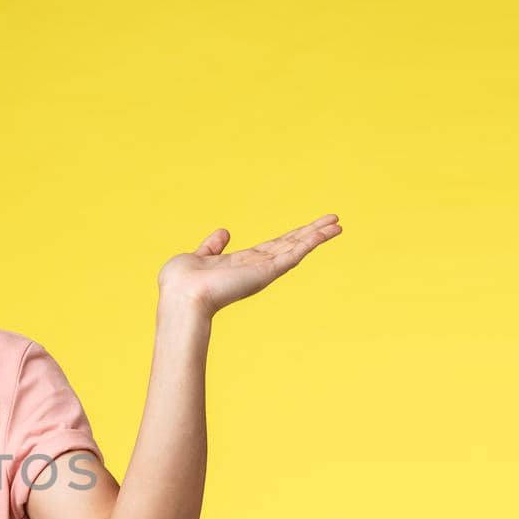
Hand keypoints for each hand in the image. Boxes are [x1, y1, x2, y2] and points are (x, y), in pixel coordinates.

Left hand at [158, 213, 342, 318]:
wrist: (181, 296)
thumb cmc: (181, 283)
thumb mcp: (197, 257)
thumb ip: (212, 247)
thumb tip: (224, 232)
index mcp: (241, 263)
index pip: (272, 246)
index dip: (290, 236)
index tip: (308, 228)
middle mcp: (255, 267)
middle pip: (290, 245)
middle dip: (311, 233)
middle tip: (334, 221)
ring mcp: (263, 270)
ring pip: (296, 248)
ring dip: (318, 235)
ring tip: (338, 223)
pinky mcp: (266, 271)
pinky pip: (294, 253)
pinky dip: (312, 242)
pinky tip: (328, 232)